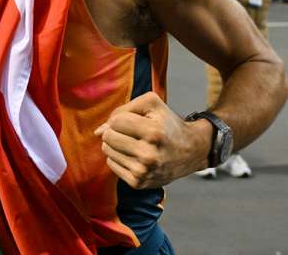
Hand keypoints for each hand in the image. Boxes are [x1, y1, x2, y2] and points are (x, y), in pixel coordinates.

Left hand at [94, 92, 210, 188]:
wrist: (190, 151)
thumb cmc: (167, 123)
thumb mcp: (151, 104)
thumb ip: (121, 110)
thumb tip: (97, 131)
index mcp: (154, 132)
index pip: (115, 122)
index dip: (120, 118)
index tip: (134, 121)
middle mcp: (149, 155)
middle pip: (108, 137)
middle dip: (115, 131)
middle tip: (133, 133)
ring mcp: (143, 172)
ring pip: (107, 151)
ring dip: (117, 144)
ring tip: (135, 143)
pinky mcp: (138, 183)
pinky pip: (111, 165)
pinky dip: (119, 157)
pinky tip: (134, 156)